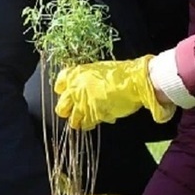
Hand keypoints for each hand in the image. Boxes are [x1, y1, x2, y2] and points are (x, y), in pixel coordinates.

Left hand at [54, 55, 175, 130]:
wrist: (135, 81)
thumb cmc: (121, 74)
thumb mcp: (98, 70)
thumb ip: (86, 80)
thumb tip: (83, 88)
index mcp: (76, 74)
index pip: (59, 84)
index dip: (63, 91)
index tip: (68, 94)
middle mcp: (75, 89)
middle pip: (61, 107)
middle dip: (67, 110)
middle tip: (76, 110)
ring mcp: (83, 104)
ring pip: (72, 120)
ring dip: (79, 120)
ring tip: (87, 118)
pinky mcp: (93, 115)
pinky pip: (86, 125)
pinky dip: (91, 124)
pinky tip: (98, 118)